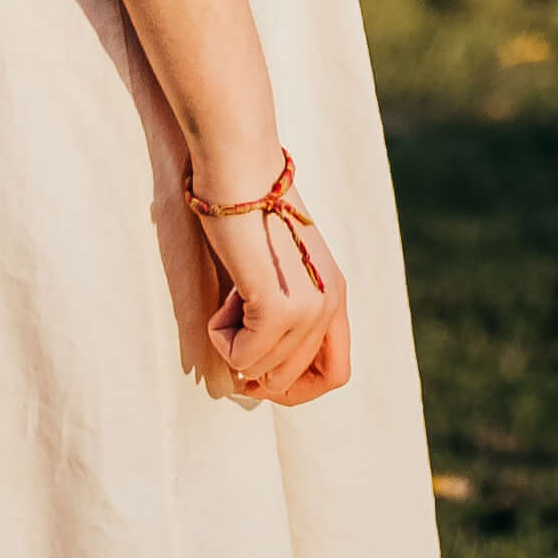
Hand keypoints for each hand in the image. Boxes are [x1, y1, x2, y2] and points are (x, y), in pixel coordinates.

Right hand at [180, 159, 353, 409]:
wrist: (240, 170)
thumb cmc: (247, 211)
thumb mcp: (281, 268)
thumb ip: (285, 311)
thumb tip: (256, 373)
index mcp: (336, 294)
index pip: (336, 375)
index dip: (295, 387)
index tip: (260, 371)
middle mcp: (330, 303)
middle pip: (291, 380)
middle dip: (253, 369)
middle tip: (231, 330)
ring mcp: (308, 307)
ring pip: (261, 370)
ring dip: (234, 345)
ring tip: (232, 297)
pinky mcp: (277, 305)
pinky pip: (243, 355)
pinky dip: (221, 336)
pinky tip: (225, 296)